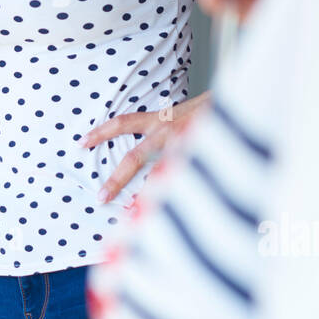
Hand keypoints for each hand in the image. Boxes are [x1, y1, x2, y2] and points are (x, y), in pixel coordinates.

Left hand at [81, 93, 209, 202]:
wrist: (237, 103)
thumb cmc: (207, 112)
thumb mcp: (180, 115)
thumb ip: (163, 132)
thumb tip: (149, 157)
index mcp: (160, 119)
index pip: (123, 123)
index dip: (101, 132)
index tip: (82, 143)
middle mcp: (168, 130)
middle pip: (135, 157)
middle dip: (116, 180)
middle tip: (101, 197)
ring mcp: (184, 144)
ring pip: (159, 173)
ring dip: (146, 196)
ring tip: (132, 214)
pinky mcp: (200, 155)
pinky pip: (182, 179)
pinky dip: (173, 195)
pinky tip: (166, 213)